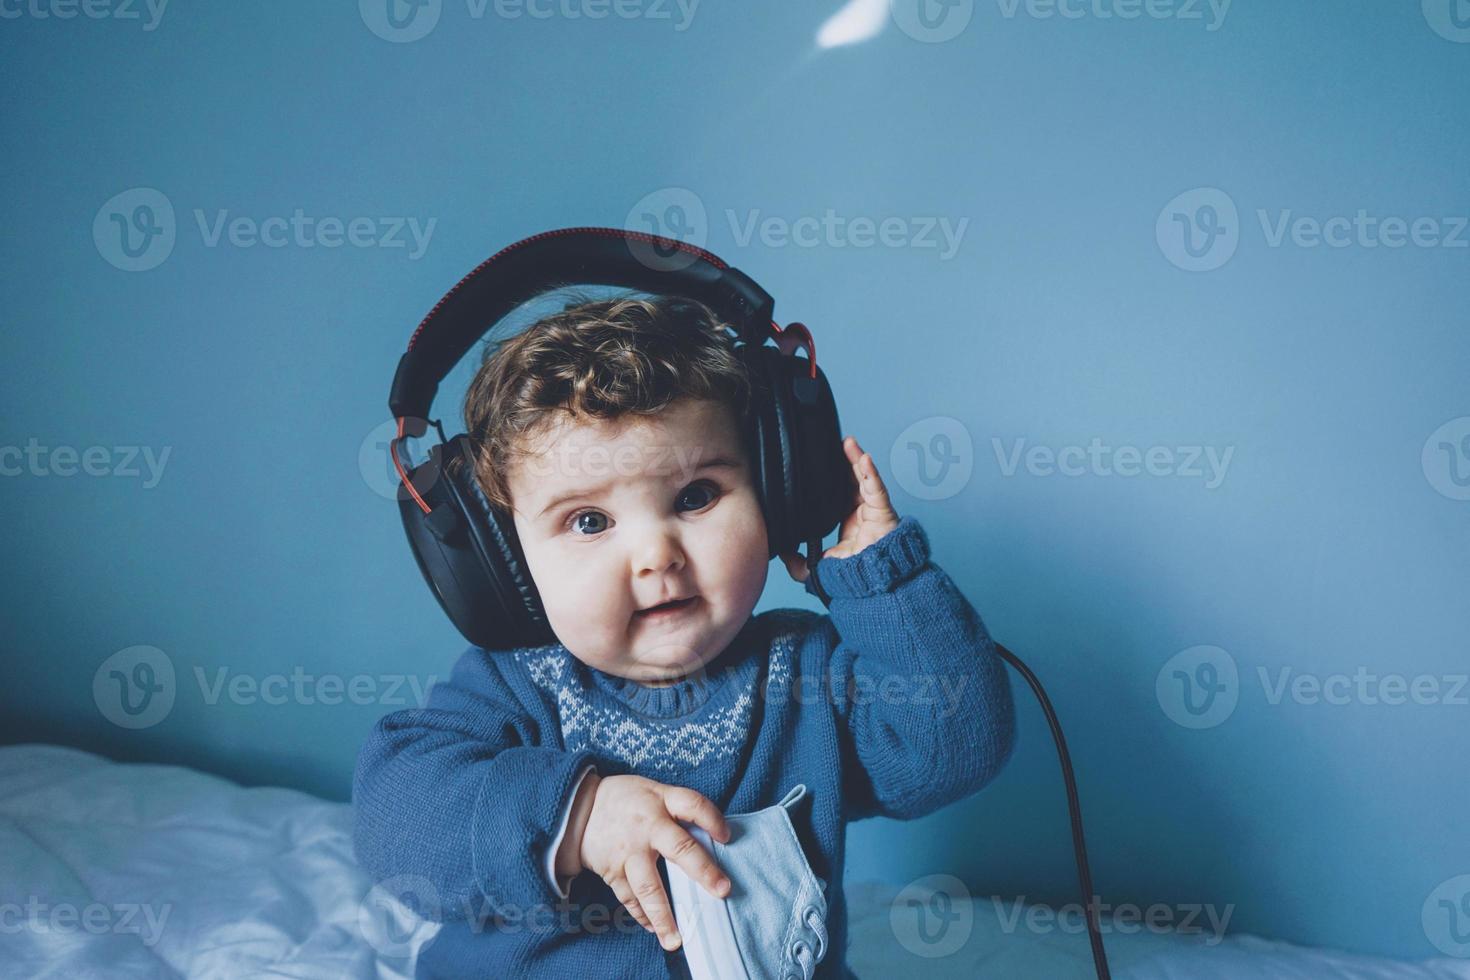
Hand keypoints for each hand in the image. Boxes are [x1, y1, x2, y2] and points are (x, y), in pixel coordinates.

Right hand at [576, 774, 732, 951]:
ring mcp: (628, 852)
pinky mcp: (612, 872)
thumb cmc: (628, 800)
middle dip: (702, 871)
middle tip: (722, 891)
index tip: (727, 837)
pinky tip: (655, 928)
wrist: (579, 810)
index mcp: (661, 801)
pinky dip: (642, 915)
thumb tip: (713, 837)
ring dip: (664, 915)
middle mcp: (647, 827)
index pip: (693, 805)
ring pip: (648, 887)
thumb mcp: (654, 791)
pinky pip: (629, 898)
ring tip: (676, 939)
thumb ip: (679, 810)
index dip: (712, 820)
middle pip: (679, 848)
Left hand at [780, 435, 900, 582]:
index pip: (838, 493)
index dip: (830, 477)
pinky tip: (863, 458)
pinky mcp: (883, 511)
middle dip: (843, 461)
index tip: (817, 463)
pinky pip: (877, 488)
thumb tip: (780, 553)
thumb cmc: (851, 578)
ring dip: (856, 459)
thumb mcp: (815, 570)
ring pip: (865, 478)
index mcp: (847, 522)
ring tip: (846, 442)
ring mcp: (873, 511)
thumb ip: (797, 563)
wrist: (869, 587)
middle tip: (832, 444)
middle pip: (852, 480)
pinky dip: (870, 472)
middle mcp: (861, 513)